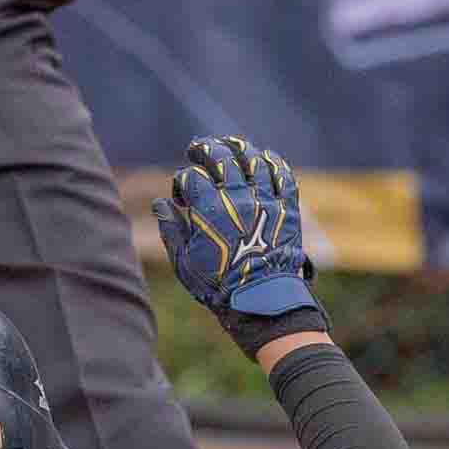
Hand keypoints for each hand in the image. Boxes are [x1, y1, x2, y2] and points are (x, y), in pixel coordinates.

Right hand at [162, 134, 320, 330]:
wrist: (262, 302)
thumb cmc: (219, 286)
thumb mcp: (185, 262)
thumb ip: (171, 230)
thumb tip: (162, 203)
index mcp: (208, 211)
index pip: (192, 176)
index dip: (182, 181)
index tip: (182, 195)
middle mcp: (236, 198)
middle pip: (221, 157)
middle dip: (205, 148)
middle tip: (198, 148)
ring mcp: (264, 201)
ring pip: (252, 159)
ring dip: (238, 148)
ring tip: (230, 146)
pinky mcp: (287, 208)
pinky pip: (283, 175)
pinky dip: (273, 162)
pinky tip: (265, 158)